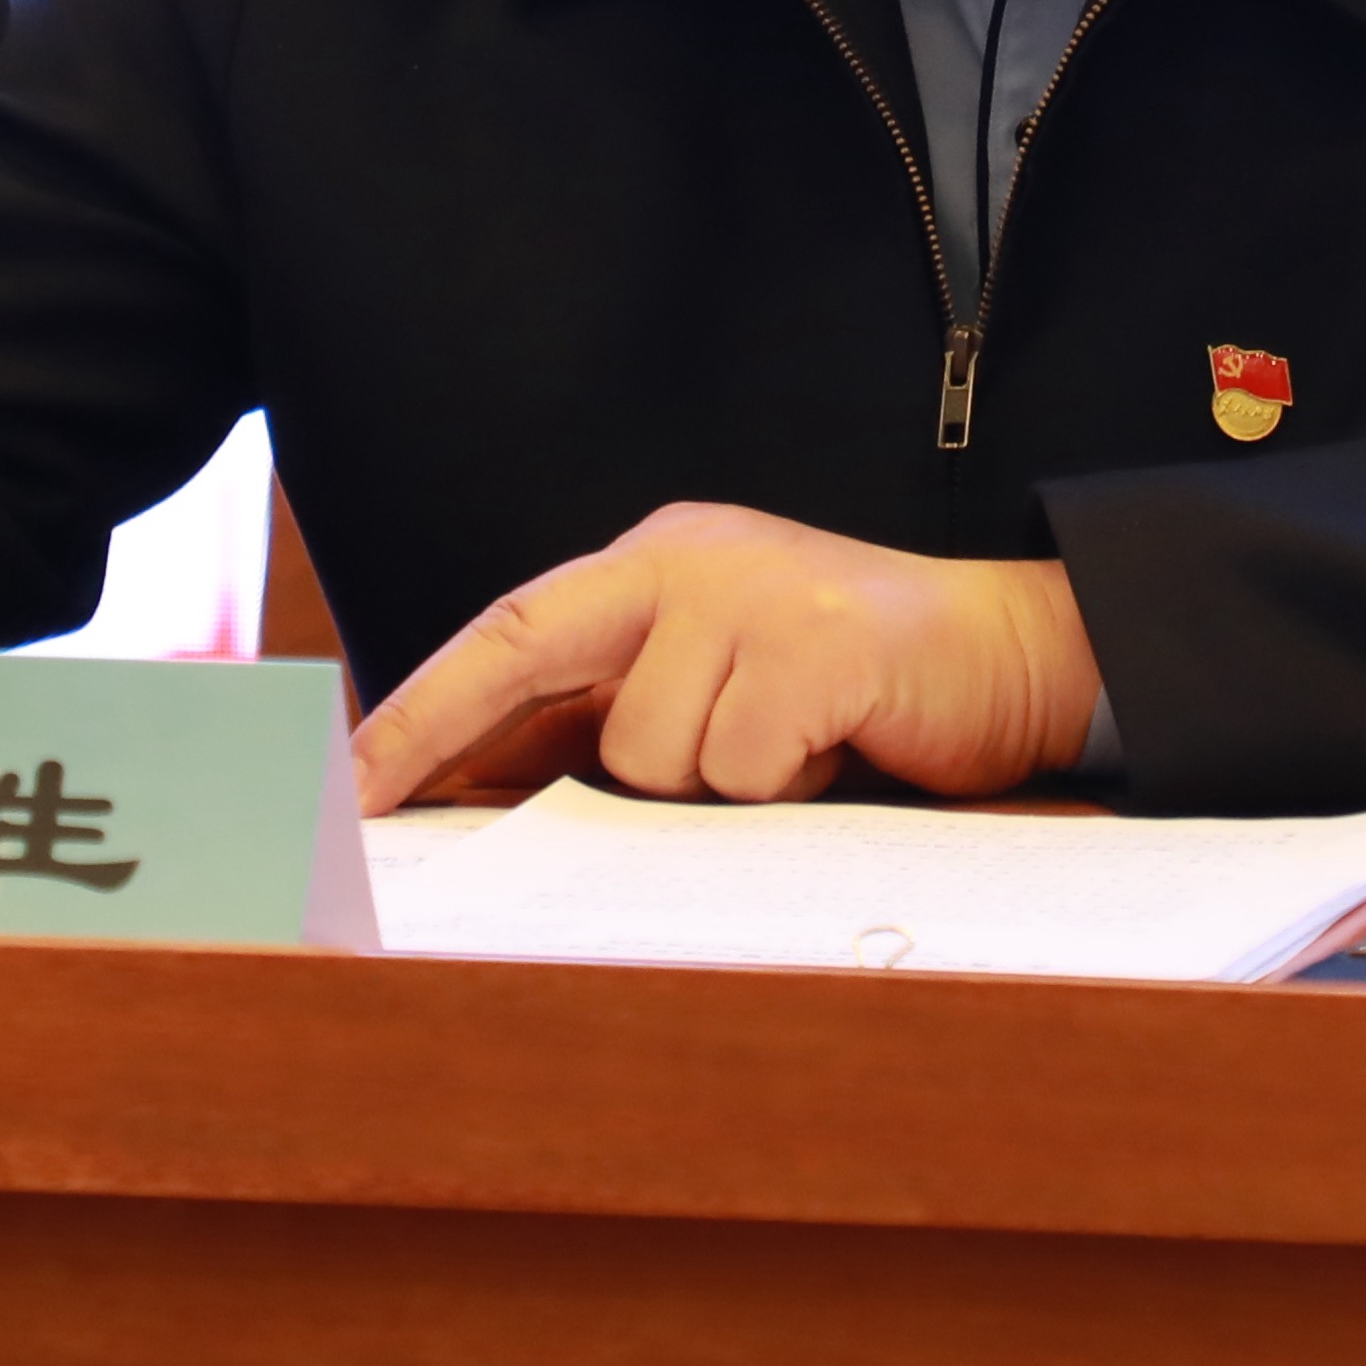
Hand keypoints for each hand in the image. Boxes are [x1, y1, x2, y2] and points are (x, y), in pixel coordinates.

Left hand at [347, 501, 1100, 812]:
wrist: (1024, 656)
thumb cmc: (857, 695)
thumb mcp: (724, 688)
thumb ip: (622, 720)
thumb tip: (489, 794)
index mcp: (659, 565)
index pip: (510, 629)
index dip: (420, 704)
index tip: (341, 777)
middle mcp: (691, 559)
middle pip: (533, 653)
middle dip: (442, 732)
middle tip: (372, 806)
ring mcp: (755, 592)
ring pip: (649, 751)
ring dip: (710, 789)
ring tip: (789, 759)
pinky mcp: (822, 640)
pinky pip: (742, 767)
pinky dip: (782, 790)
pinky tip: (835, 757)